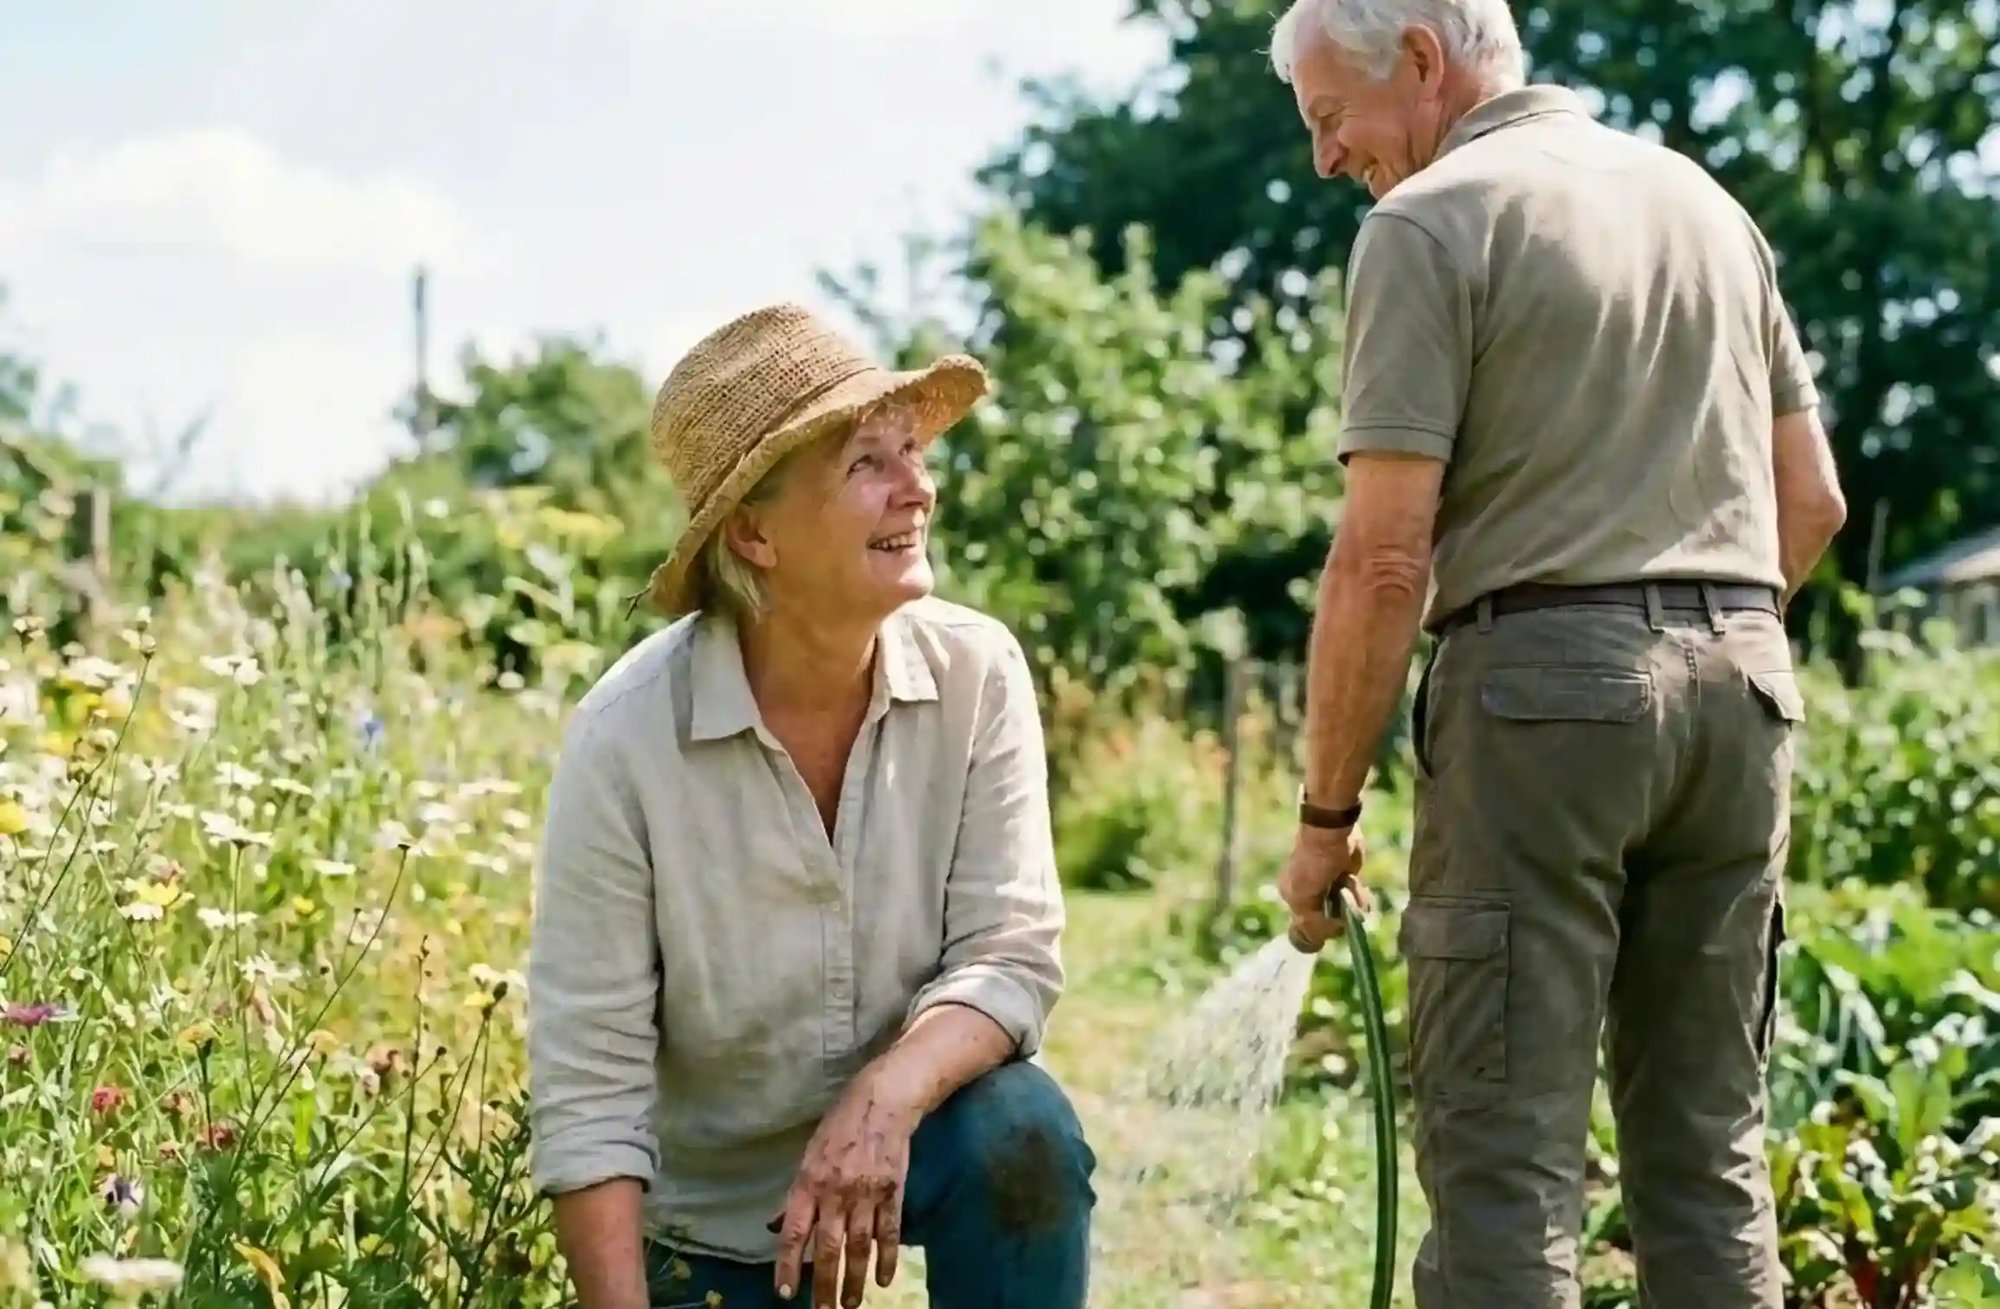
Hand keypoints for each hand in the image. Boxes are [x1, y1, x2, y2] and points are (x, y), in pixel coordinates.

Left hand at [772, 1068, 920, 1305]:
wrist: (884, 1101)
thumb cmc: (841, 1125)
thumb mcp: (809, 1154)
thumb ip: (795, 1194)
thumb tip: (776, 1225)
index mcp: (809, 1182)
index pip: (793, 1232)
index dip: (787, 1265)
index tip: (784, 1294)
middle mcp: (835, 1193)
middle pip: (827, 1248)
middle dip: (824, 1285)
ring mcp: (866, 1194)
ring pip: (858, 1247)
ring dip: (855, 1280)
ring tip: (851, 1304)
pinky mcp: (893, 1193)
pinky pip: (889, 1233)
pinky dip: (887, 1259)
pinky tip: (884, 1280)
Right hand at [1279, 822, 1367, 951]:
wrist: (1331, 834)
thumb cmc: (1312, 866)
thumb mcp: (1304, 899)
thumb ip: (1311, 923)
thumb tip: (1320, 939)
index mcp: (1294, 899)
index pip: (1308, 927)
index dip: (1323, 929)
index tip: (1332, 922)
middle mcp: (1311, 896)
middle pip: (1330, 922)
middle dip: (1341, 916)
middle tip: (1341, 899)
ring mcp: (1331, 889)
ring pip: (1347, 912)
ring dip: (1352, 903)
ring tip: (1348, 885)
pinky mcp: (1347, 881)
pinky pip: (1357, 900)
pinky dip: (1359, 895)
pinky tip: (1353, 881)